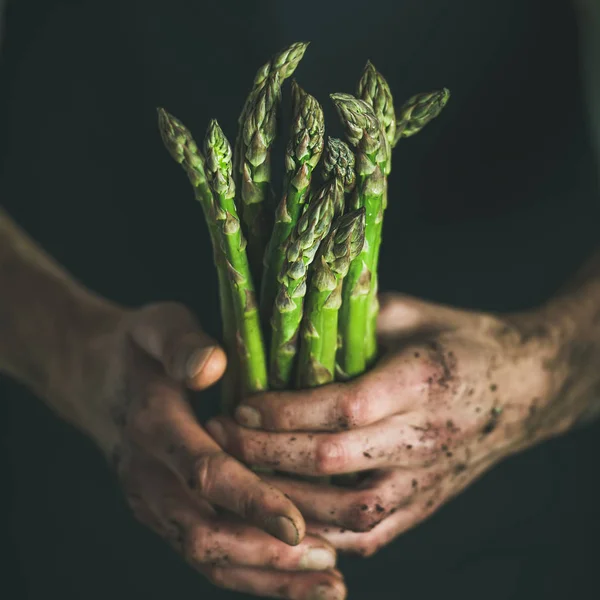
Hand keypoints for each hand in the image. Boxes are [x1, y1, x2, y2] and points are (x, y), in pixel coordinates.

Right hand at [64, 301, 345, 599]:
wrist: (92, 379)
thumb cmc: (138, 349)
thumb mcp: (157, 327)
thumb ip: (181, 344)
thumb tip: (211, 365)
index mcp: (153, 427)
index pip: (204, 473)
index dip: (250, 500)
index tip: (296, 526)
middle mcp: (148, 476)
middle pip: (204, 533)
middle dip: (266, 555)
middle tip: (328, 564)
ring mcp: (153, 501)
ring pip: (206, 556)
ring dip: (265, 577)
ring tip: (328, 586)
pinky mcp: (163, 512)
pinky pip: (204, 552)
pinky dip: (249, 572)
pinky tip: (294, 577)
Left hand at [206, 293, 559, 555]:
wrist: (523, 388)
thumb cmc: (461, 342)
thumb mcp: (410, 312)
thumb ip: (353, 318)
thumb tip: (290, 322)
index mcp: (421, 382)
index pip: (341, 407)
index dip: (283, 410)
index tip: (239, 402)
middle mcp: (423, 437)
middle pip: (332, 460)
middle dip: (266, 452)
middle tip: (219, 436)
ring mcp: (427, 479)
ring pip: (347, 510)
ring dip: (285, 498)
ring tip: (240, 476)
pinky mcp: (427, 505)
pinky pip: (371, 535)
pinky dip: (322, 532)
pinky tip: (286, 512)